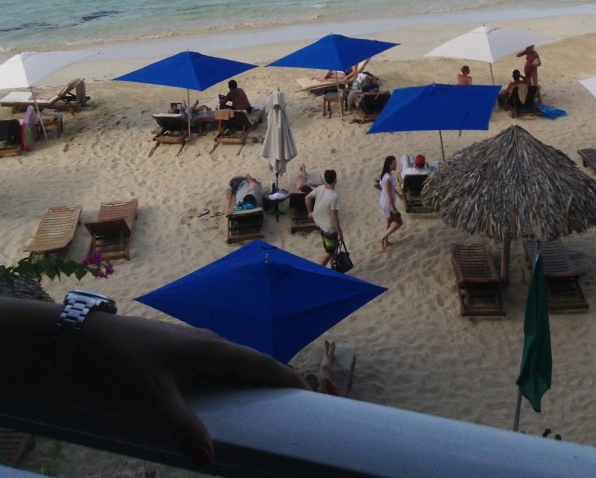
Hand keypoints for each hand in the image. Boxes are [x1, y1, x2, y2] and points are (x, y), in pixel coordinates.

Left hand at [79, 313, 306, 465]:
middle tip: (290, 404)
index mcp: (210, 349)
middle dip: (271, 379)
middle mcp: (206, 342)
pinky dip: (226, 379)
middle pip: (248, 361)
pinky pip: (212, 364)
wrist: (85, 340)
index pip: (258, 362)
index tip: (307, 391)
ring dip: (247, 378)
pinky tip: (217, 397)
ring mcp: (189, 344)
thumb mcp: (154, 401)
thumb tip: (211, 458)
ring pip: (228, 362)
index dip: (283, 376)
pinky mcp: (174, 351)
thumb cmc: (123, 366)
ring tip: (259, 403)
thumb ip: (184, 429)